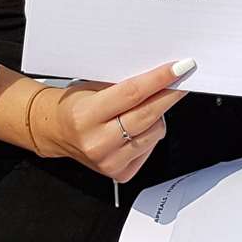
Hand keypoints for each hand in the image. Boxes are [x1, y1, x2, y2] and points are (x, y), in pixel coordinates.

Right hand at [29, 59, 195, 180]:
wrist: (58, 132)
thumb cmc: (76, 105)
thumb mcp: (92, 87)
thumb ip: (124, 84)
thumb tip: (161, 75)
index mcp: (86, 116)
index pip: (132, 94)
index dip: (159, 79)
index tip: (180, 68)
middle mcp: (97, 143)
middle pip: (147, 115)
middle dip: (170, 94)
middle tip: (183, 79)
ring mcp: (109, 162)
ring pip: (154, 132)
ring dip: (158, 115)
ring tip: (144, 106)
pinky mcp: (120, 173)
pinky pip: (150, 148)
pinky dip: (150, 133)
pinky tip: (137, 127)